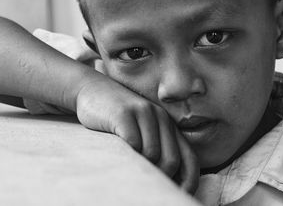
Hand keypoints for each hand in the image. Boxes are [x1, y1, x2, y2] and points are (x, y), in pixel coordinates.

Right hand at [75, 76, 198, 192]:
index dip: (188, 182)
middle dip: (160, 177)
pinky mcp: (124, 113)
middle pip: (172, 160)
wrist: (93, 89)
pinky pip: (133, 143)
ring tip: (128, 163)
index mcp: (168, 125)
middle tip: (145, 182)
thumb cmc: (116, 118)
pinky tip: (118, 149)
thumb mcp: (141, 130)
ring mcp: (143, 113)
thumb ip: (154, 149)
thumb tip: (165, 182)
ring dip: (140, 165)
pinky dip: (127, 153)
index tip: (177, 194)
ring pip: (152, 154)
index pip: (190, 159)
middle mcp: (160, 117)